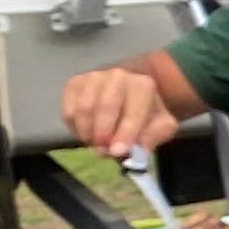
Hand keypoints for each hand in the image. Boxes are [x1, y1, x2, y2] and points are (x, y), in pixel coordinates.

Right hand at [62, 66, 178, 158]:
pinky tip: (86, 133)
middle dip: (103, 134)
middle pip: (105, 106)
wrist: (127, 94)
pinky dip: (75, 128)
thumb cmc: (144, 113)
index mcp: (142, 85)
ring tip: (96, 143)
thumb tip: (138, 149)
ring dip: (88, 132)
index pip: (133, 111)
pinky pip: (69, 111)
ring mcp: (93, 77)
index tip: (118, 152)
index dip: (125, 133)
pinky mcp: (74, 84)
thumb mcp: (160, 126)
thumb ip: (154, 136)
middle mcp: (117, 76)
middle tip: (103, 151)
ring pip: (84, 109)